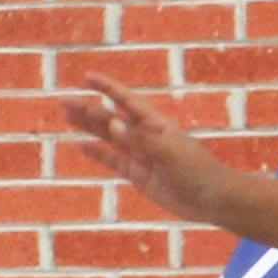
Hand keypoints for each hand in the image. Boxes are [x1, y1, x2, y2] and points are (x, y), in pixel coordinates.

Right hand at [61, 74, 235, 226]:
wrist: (214, 200)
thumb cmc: (198, 170)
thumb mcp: (169, 152)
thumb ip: (139, 138)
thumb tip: (112, 123)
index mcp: (156, 124)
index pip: (127, 101)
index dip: (108, 88)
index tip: (87, 77)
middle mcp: (146, 136)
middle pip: (111, 118)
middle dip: (89, 110)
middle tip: (63, 102)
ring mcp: (141, 156)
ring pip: (109, 138)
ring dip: (89, 127)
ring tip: (66, 117)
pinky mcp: (139, 176)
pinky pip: (114, 161)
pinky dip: (98, 153)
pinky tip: (81, 146)